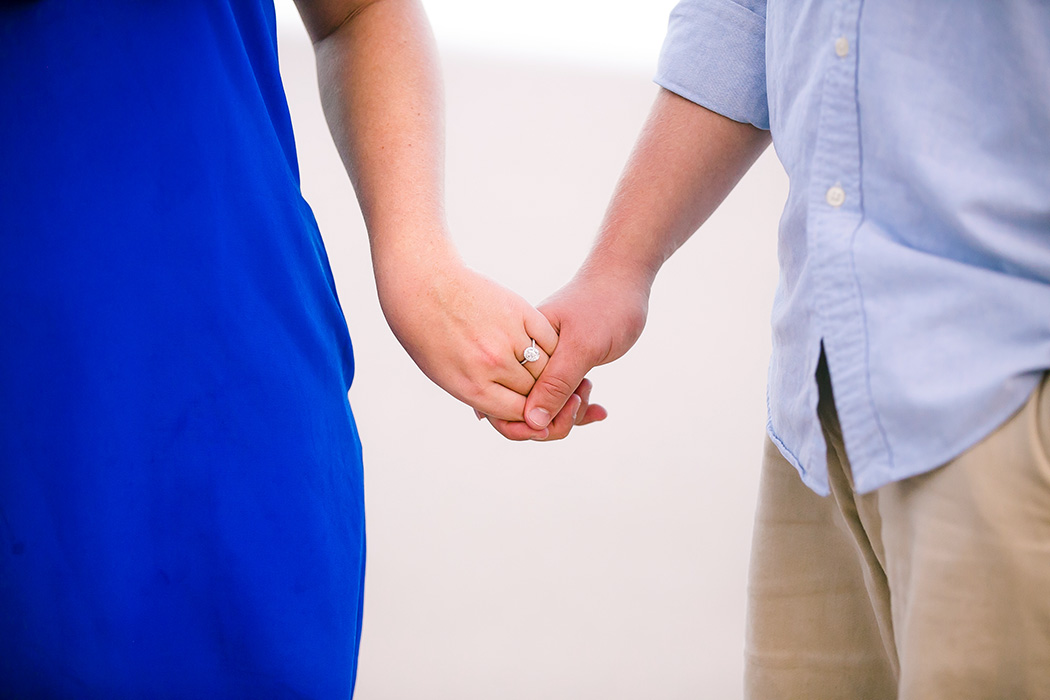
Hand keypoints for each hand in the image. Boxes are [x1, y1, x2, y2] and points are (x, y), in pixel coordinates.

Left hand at [376, 245, 556, 435]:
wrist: (423, 287)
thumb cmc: (430, 336)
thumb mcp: (447, 377)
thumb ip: (482, 396)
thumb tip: (519, 413)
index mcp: (472, 387)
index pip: (520, 413)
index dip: (526, 410)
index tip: (526, 401)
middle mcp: (493, 365)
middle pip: (535, 391)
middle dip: (535, 389)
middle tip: (531, 378)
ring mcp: (508, 336)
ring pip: (546, 366)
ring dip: (544, 367)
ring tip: (533, 360)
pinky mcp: (520, 310)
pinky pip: (549, 339)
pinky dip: (548, 345)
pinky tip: (537, 343)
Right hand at [520, 266, 650, 439]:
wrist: (624, 278)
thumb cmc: (604, 306)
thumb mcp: (581, 347)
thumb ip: (555, 384)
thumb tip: (532, 422)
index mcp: (521, 349)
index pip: (506, 402)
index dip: (530, 419)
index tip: (569, 408)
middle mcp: (527, 358)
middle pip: (524, 410)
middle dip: (555, 418)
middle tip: (582, 399)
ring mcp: (544, 363)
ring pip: (546, 408)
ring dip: (571, 413)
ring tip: (590, 393)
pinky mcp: (562, 366)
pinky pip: (562, 398)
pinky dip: (580, 407)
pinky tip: (600, 410)